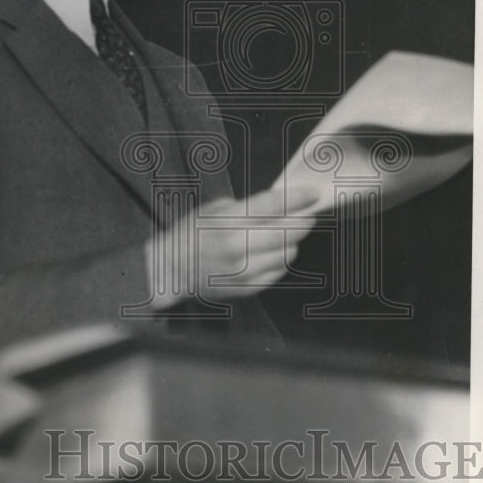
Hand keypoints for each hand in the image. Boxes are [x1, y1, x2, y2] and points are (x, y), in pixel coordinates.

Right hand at [144, 185, 317, 311]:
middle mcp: (238, 246)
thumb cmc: (189, 235)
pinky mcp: (247, 288)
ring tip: (282, 235)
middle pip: (289, 231)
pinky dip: (280, 261)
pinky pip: (278, 272)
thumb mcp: (212, 209)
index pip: (273, 206)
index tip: (313, 194)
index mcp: (227, 221)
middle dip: (303, 220)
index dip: (298, 198)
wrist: (170, 271)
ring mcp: (244, 270)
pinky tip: (269, 254)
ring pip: (288, 253)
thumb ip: (245, 207)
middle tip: (305, 215)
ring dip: (291, 242)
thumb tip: (279, 204)